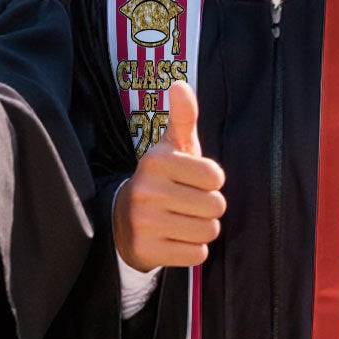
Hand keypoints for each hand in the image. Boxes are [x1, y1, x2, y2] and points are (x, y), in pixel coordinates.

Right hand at [112, 79, 225, 268]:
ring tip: (181, 221)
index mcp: (156, 161)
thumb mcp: (171, 148)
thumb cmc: (161, 180)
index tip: (191, 181)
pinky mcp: (146, 250)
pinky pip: (196, 254)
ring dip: (201, 229)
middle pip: (216, 206)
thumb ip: (182, 118)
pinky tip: (174, 239)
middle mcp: (146, 190)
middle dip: (208, 208)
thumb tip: (180, 84)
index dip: (211, 182)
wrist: (122, 220)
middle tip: (186, 204)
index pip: (216, 177)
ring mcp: (144, 222)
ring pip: (208, 231)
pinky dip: (191, 249)